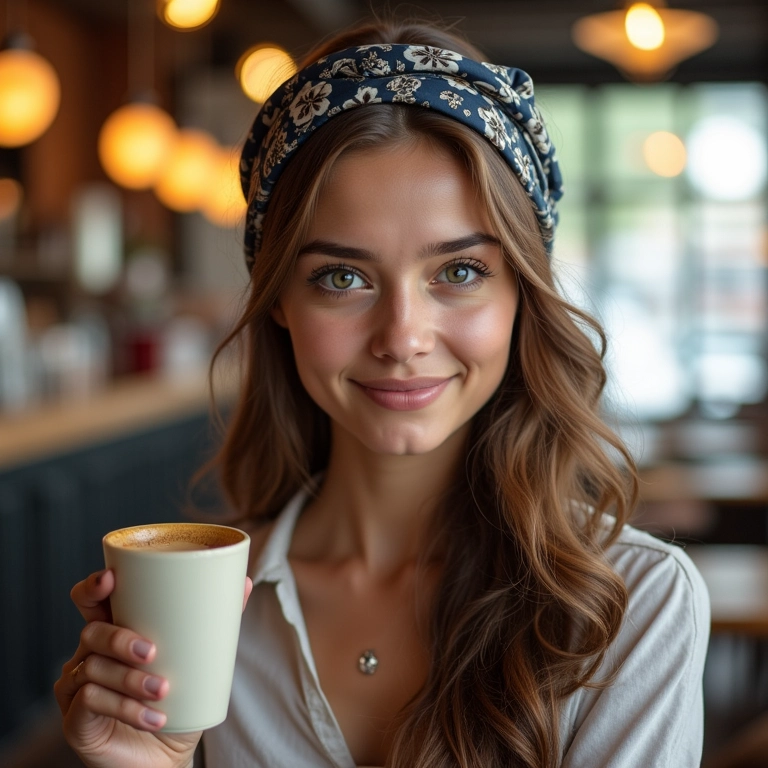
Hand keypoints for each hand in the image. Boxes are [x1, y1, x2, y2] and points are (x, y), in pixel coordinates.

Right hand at [54, 568, 252, 767]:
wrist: (166, 759)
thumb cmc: (179, 704)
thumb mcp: (199, 661)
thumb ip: (216, 622)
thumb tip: (246, 583)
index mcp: (115, 632)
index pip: (91, 601)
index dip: (93, 587)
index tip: (111, 579)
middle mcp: (90, 655)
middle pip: (91, 631)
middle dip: (120, 638)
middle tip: (153, 652)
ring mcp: (77, 688)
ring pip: (92, 667)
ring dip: (130, 679)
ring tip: (163, 690)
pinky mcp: (75, 720)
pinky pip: (90, 703)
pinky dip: (126, 709)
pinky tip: (154, 717)